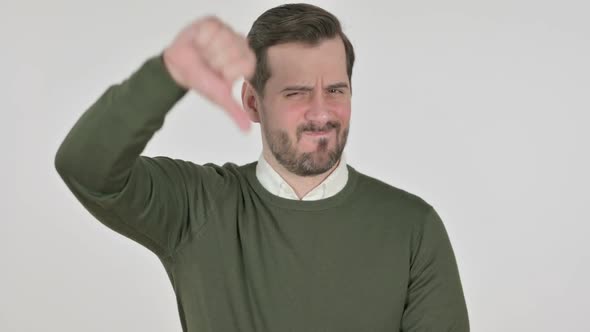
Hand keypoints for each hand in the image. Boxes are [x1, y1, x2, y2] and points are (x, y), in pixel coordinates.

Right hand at [163, 16, 255, 130]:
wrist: (177, 69)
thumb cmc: (201, 80)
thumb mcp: (219, 97)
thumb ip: (235, 111)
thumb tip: (246, 130)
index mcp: (245, 60)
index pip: (246, 64)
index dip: (228, 71)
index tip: (219, 74)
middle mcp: (239, 44)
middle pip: (235, 51)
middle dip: (218, 61)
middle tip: (210, 64)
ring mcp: (227, 32)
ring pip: (224, 38)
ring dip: (209, 50)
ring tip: (204, 54)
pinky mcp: (213, 23)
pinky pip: (213, 29)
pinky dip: (202, 39)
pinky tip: (199, 43)